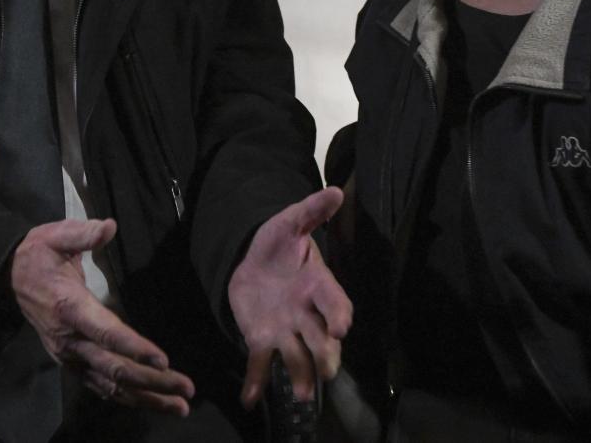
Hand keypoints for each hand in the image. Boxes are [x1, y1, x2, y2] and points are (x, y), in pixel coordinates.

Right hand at [11, 218, 194, 415]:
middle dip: (152, 381)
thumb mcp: (55, 236)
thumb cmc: (38, 255)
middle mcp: (70, 339)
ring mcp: (70, 356)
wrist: (8, 277)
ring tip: (179, 407)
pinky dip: (127, 398)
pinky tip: (152, 403)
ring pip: (111, 385)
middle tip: (187, 390)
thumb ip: (83, 233)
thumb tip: (109, 226)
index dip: (134, 348)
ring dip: (146, 398)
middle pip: (115, 368)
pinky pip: (101, 386)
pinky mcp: (72, 362)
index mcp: (70, 308)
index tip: (163, 360)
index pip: (106, 333)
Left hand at [227, 187, 352, 407]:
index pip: (335, 303)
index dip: (339, 315)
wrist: (253, 262)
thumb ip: (312, 211)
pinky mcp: (262, 341)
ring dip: (300, 376)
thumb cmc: (278, 243)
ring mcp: (285, 331)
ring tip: (300, 395)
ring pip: (298, 357)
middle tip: (325, 370)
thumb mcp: (290, 223)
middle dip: (325, 356)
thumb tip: (337, 190)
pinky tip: (249, 400)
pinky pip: (262, 365)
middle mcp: (307, 314)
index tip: (341, 327)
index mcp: (318, 286)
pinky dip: (257, 384)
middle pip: (322, 340)